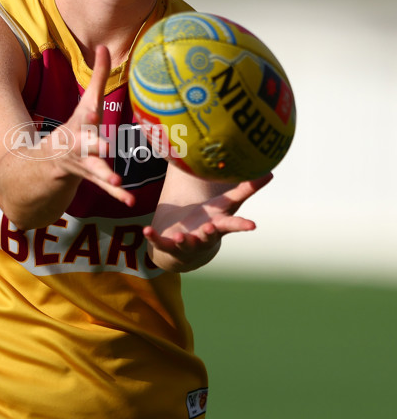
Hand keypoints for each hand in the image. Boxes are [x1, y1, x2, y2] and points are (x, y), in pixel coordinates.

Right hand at [45, 45, 135, 206]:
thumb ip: (98, 77)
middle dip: (95, 144)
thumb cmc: (74, 129)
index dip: (91, 110)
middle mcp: (77, 144)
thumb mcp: (85, 104)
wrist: (42, 166)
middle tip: (107, 146)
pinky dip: (116, 194)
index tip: (95, 109)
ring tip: (117, 180)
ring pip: (92, 169)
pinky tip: (129, 200)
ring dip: (104, 175)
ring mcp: (80, 164)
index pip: (86, 114)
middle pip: (86, 143)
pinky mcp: (87, 179)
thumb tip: (103, 45)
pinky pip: (103, 189)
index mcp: (80, 125)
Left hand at [144, 172, 272, 271]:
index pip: (232, 224)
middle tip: (210, 228)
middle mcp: (204, 236)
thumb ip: (245, 189)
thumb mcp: (226, 205)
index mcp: (219, 225)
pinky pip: (161, 243)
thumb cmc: (210, 220)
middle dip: (210, 232)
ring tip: (181, 237)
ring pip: (186, 243)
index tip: (252, 225)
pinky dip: (154, 238)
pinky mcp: (169, 246)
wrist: (185, 247)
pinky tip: (147, 230)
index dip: (242, 225)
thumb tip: (270, 172)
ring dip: (184, 240)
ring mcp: (187, 243)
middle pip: (209, 235)